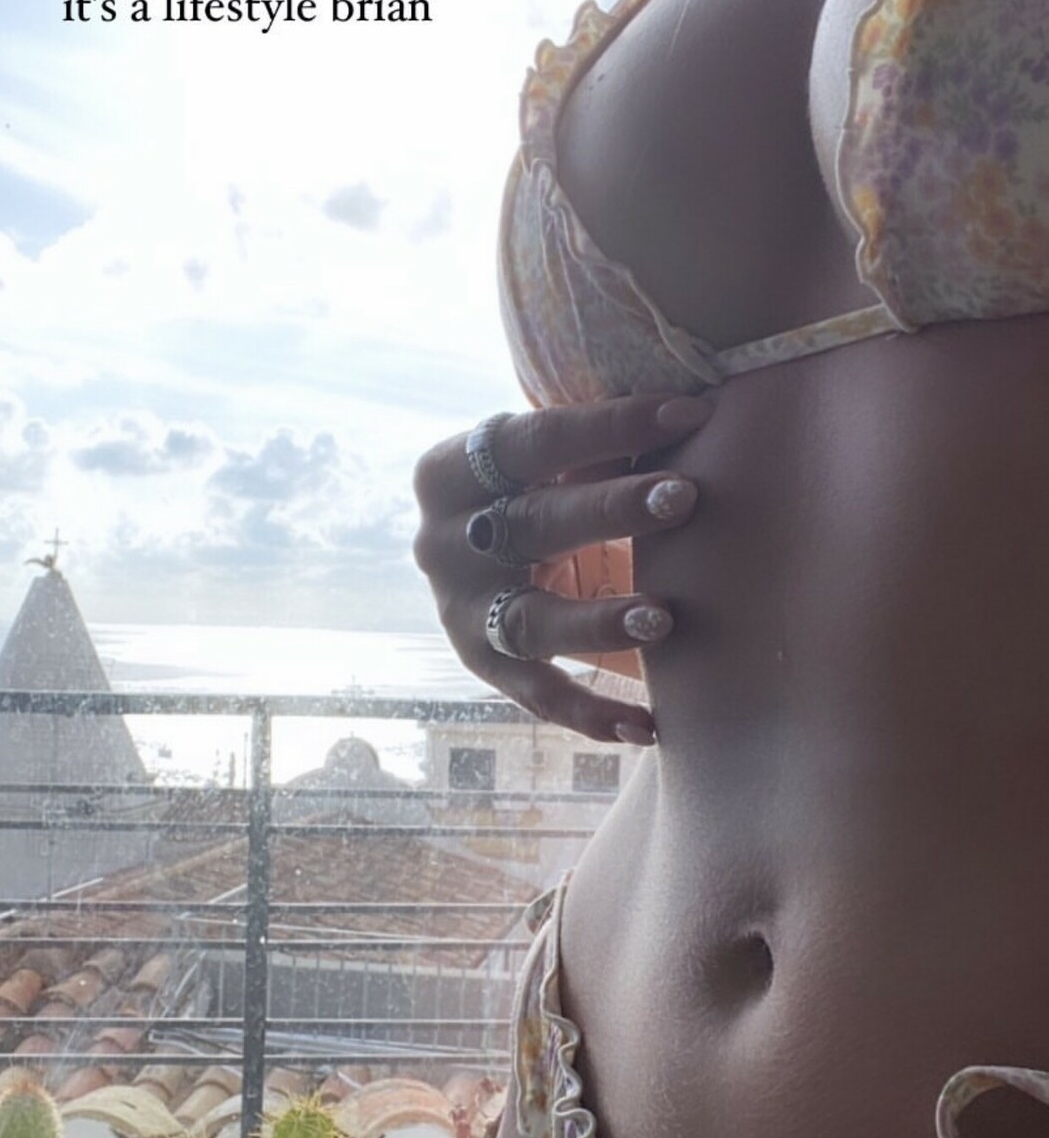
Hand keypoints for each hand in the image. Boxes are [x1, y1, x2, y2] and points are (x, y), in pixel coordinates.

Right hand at [411, 392, 713, 743]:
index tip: (689, 413)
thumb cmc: (537, 491)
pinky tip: (646, 727)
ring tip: (663, 619)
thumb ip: (597, 444)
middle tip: (685, 497)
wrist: (481, 556)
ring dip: (598, 622)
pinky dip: (592, 713)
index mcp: (452, 472)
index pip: (535, 439)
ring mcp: (461, 612)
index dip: (611, 424)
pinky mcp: (484, 666)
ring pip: (531, 622)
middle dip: (612, 509)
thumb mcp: (549, 462)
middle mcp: (443, 543)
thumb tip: (694, 410)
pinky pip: (540, 695)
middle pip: (532, 524)